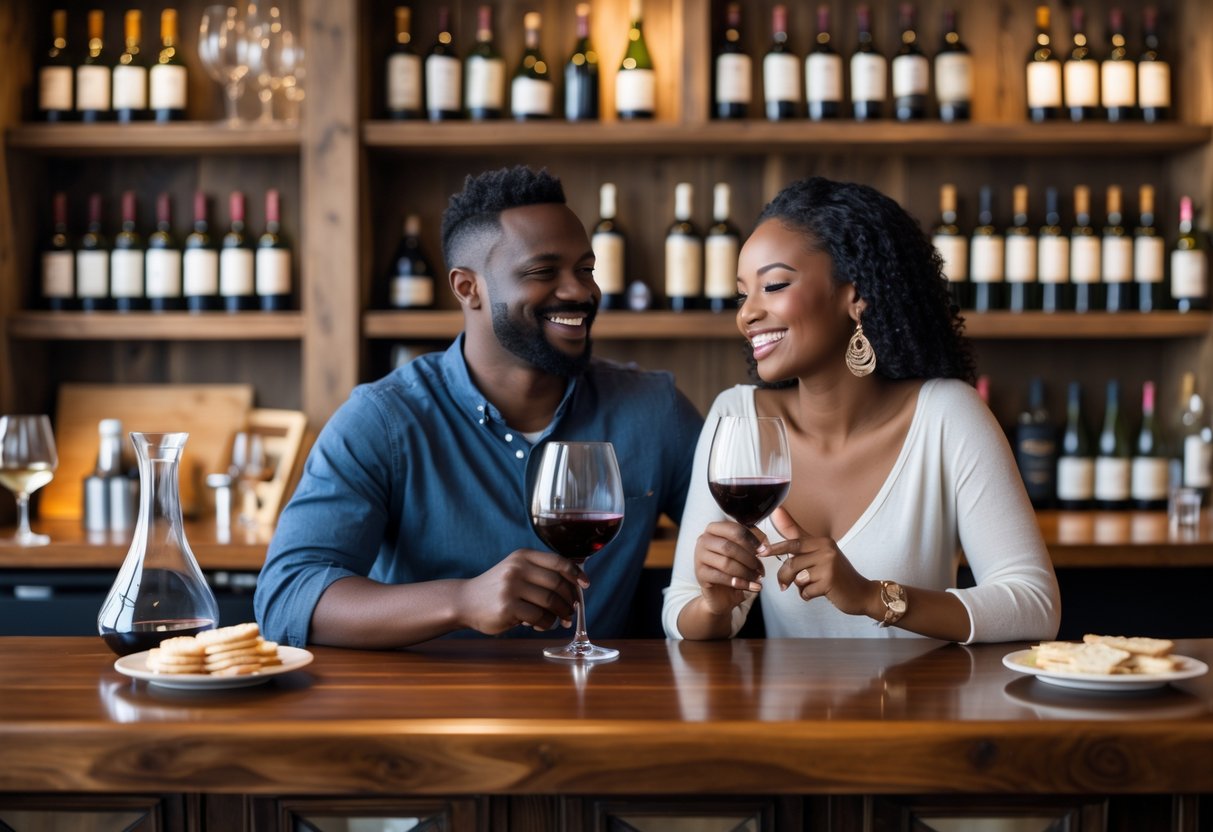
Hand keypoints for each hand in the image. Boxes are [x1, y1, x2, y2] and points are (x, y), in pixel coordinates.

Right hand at [457, 549, 587, 634]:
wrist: (465, 601)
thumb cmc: (498, 588)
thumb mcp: (516, 571)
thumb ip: (540, 573)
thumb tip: (576, 584)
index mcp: (523, 556)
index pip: (558, 562)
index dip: (576, 574)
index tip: (586, 585)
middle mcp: (517, 568)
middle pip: (558, 583)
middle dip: (570, 599)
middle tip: (572, 610)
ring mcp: (511, 588)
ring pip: (551, 602)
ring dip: (561, 613)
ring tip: (561, 619)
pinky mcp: (508, 608)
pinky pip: (539, 617)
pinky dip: (547, 624)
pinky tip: (541, 625)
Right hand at [692, 520, 765, 616]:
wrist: (721, 591)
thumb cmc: (733, 566)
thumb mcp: (743, 551)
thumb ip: (753, 543)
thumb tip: (765, 547)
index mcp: (714, 529)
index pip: (734, 530)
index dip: (752, 540)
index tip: (764, 551)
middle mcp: (703, 540)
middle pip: (729, 547)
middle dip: (749, 559)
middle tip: (761, 570)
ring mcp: (699, 557)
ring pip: (726, 563)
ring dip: (746, 572)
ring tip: (757, 579)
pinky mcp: (700, 574)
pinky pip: (721, 577)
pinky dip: (739, 583)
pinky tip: (750, 586)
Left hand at [760, 508, 874, 617]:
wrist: (862, 593)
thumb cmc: (836, 574)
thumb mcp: (820, 554)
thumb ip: (798, 538)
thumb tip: (777, 512)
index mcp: (822, 541)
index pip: (793, 542)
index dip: (775, 547)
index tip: (760, 551)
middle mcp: (826, 549)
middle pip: (792, 561)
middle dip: (784, 575)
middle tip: (782, 585)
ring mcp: (829, 564)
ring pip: (797, 577)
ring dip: (799, 587)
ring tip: (810, 587)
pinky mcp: (829, 581)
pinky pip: (805, 591)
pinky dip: (808, 595)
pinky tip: (819, 593)